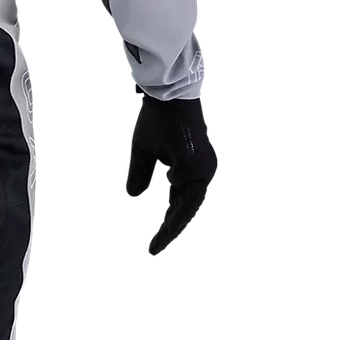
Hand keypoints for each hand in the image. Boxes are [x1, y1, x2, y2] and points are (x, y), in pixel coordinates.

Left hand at [123, 93, 218, 257]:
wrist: (174, 88)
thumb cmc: (157, 118)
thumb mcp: (141, 148)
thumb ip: (138, 174)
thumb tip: (133, 197)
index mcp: (195, 174)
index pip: (180, 213)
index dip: (167, 233)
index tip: (152, 251)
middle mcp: (206, 172)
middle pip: (188, 209)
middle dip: (170, 228)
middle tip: (153, 249)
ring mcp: (206, 165)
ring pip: (190, 199)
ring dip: (175, 214)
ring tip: (159, 234)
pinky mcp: (202, 158)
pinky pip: (190, 186)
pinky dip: (178, 199)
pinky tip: (168, 209)